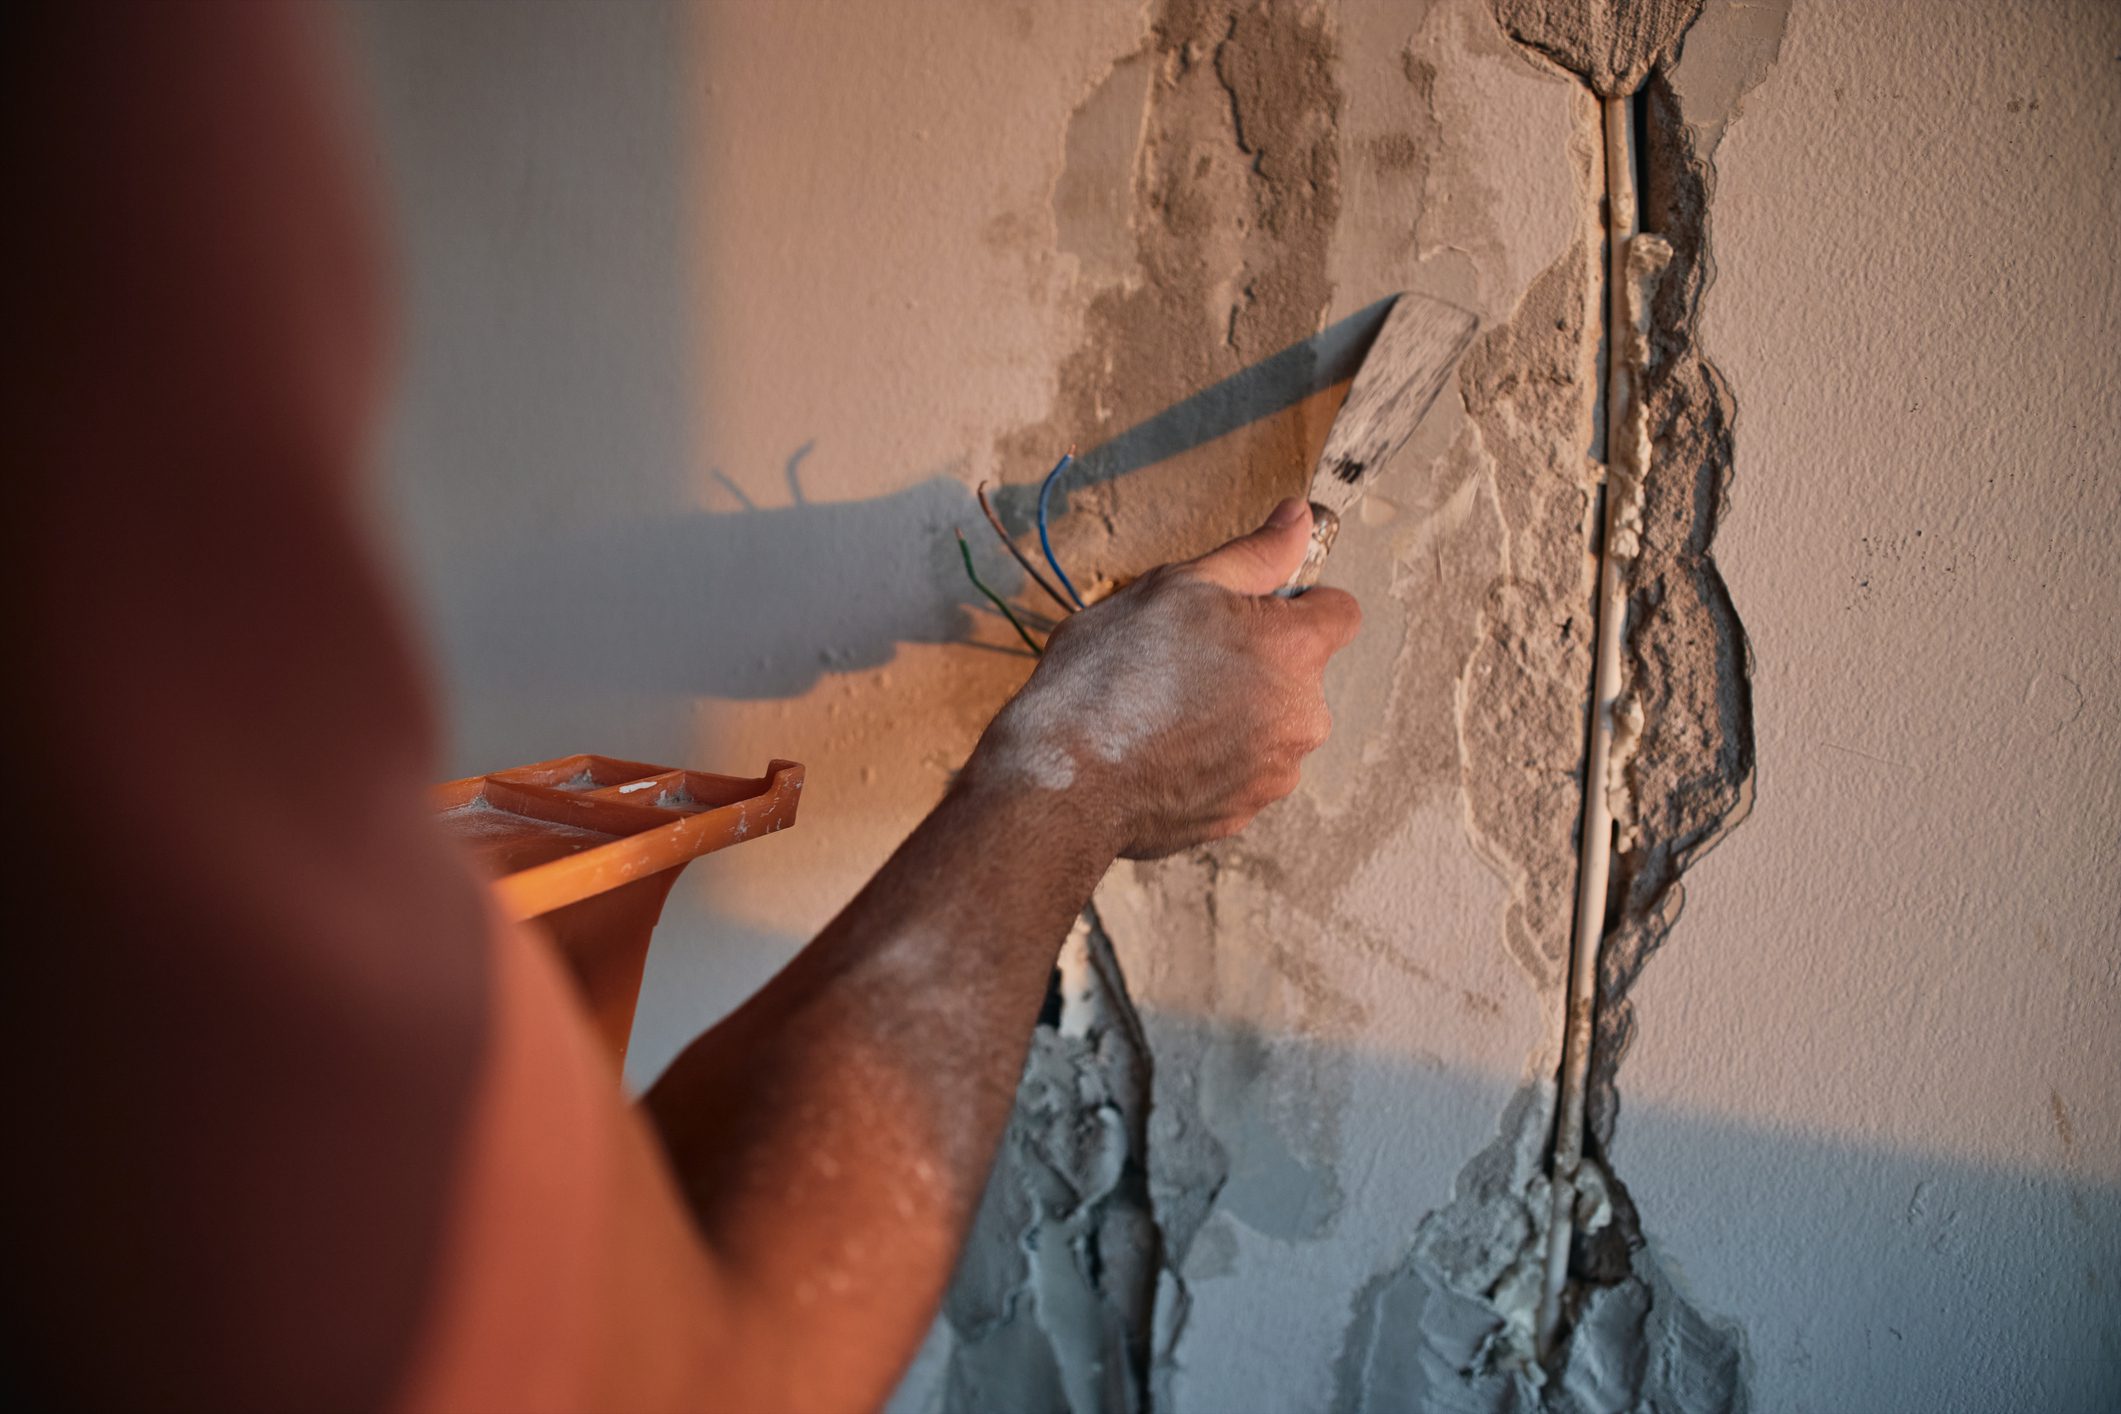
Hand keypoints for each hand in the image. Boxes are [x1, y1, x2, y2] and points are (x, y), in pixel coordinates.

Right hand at [968, 498, 1360, 858]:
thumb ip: (1253, 555)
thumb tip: (1299, 519)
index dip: (1297, 602)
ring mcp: (1273, 774)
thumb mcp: (1177, 586)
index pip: (1340, 611)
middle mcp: (1301, 718)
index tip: (1250, 609)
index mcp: (1294, 650)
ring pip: (1268, 726)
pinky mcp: (1241, 814)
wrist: (1063, 780)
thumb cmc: (1111, 676)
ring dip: (1234, 713)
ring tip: (1164, 708)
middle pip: (1301, 674)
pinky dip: (1209, 759)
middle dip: (1257, 661)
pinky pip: (1237, 772)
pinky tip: (1159, 749)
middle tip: (1185, 656)